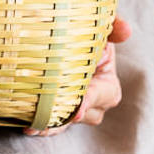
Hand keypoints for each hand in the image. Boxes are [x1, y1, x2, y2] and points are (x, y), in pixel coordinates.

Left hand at [24, 17, 131, 136]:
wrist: (58, 38)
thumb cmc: (83, 34)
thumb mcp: (101, 26)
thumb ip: (113, 25)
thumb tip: (126, 31)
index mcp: (108, 85)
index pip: (102, 95)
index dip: (90, 100)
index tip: (78, 109)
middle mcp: (93, 104)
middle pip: (82, 115)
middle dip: (66, 117)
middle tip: (49, 117)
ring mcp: (72, 112)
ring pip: (64, 124)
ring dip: (50, 125)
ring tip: (33, 125)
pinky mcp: (54, 115)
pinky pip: (49, 126)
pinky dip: (38, 127)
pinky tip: (27, 126)